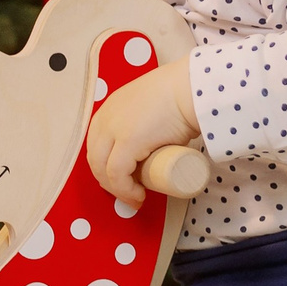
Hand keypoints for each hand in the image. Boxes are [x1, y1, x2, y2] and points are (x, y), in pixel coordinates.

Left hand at [85, 56, 200, 206]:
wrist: (191, 88)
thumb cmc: (179, 96)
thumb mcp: (149, 107)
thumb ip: (144, 119)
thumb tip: (153, 139)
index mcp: (108, 110)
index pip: (96, 146)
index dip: (105, 168)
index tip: (122, 181)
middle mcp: (105, 119)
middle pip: (95, 160)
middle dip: (109, 182)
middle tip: (129, 194)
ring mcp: (113, 130)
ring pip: (103, 170)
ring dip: (117, 190)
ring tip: (136, 197)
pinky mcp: (127, 142)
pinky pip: (117, 175)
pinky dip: (125, 190)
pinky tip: (138, 195)